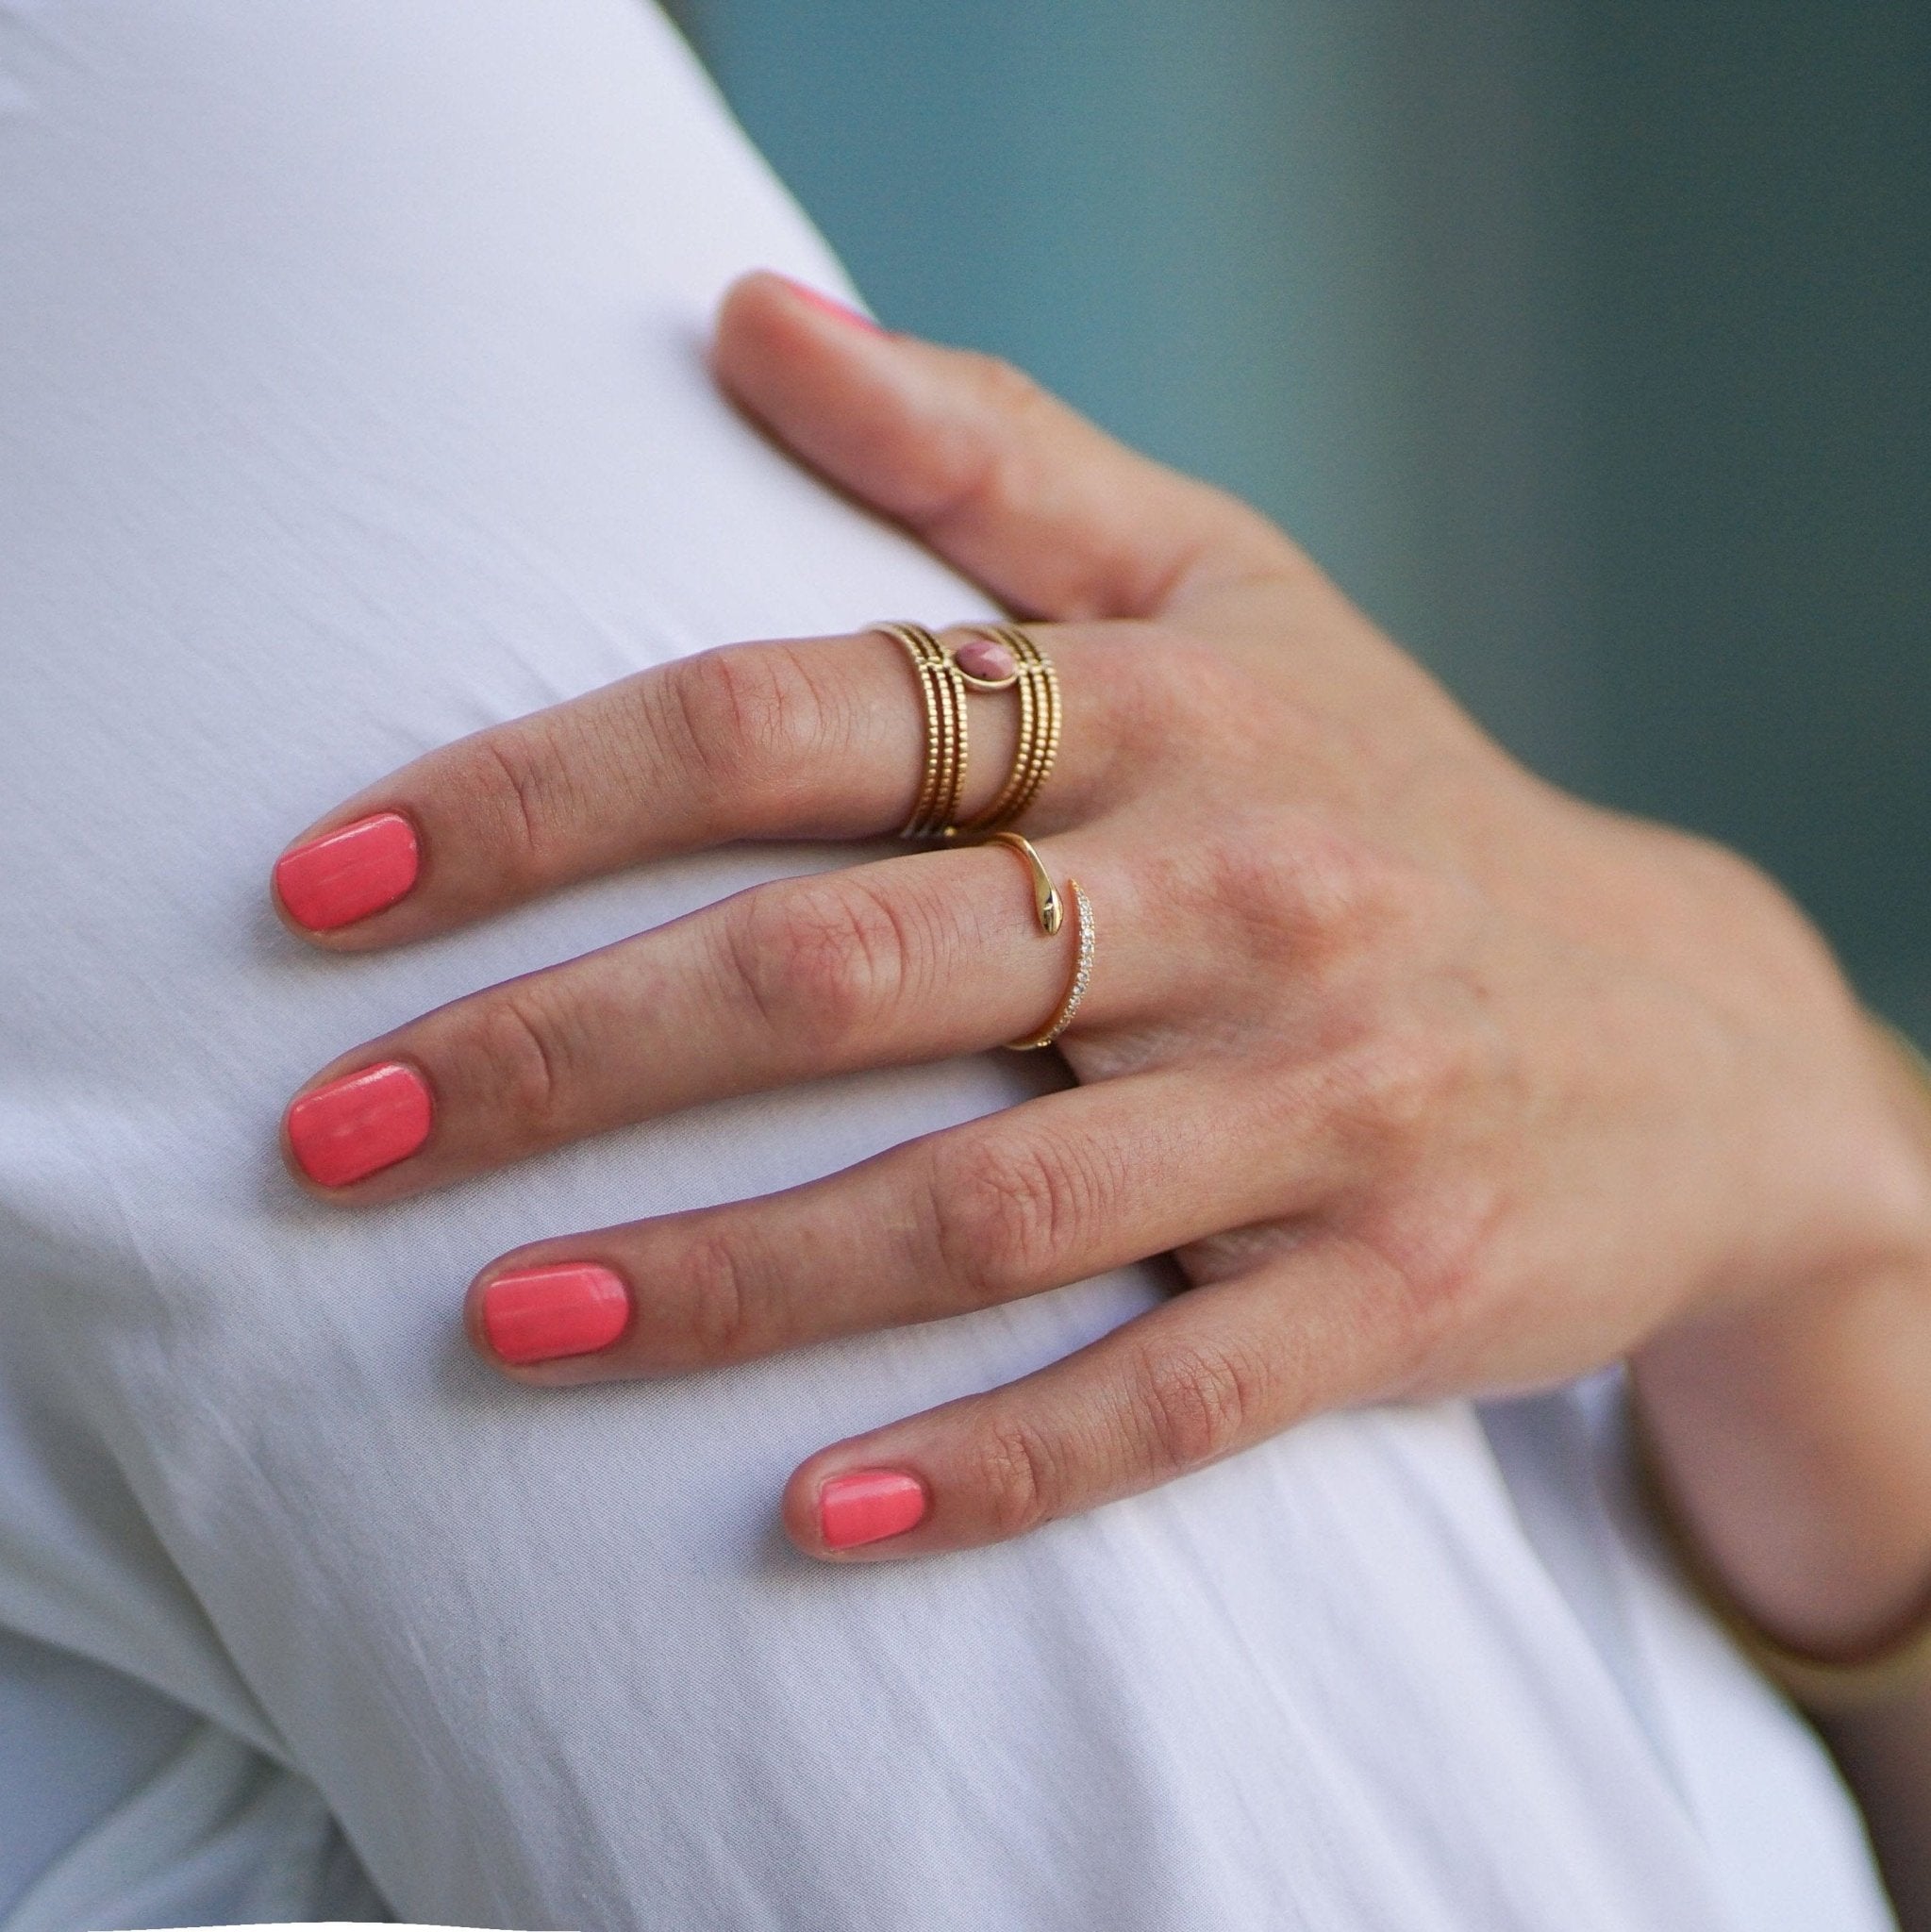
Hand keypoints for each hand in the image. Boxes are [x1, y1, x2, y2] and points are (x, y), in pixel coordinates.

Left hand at [274, 271, 1930, 1585]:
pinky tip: (816, 1514)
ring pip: (979, 1206)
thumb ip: (991, 458)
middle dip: (567, 1052)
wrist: (1691, 1029)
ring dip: (724, 1276)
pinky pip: (1171, 1396)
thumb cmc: (1389, 794)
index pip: (798, 716)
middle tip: (340, 1129)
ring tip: (498, 1319)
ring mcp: (1324, 1107)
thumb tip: (749, 315)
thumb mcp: (1232, 588)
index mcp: (1164, 708)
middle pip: (845, 970)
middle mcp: (1237, 894)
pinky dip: (996, 1460)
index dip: (545, 793)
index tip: (330, 882)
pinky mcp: (1393, 1292)